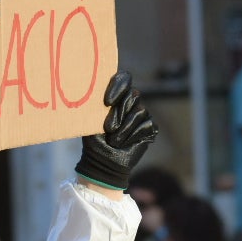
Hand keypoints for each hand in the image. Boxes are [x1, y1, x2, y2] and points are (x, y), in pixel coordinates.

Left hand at [74, 71, 156, 190]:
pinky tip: (124, 144)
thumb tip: (97, 89)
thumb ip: (97, 103)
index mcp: (116, 95)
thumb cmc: (94, 140)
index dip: (118, 86)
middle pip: (133, 94)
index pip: (123, 78)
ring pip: (140, 111)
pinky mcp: (149, 127)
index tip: (107, 102)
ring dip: (124, 128)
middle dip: (119, 112)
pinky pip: (145, 125)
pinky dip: (132, 136)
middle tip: (108, 128)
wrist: (103, 162)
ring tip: (113, 141)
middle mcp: (130, 102)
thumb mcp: (92, 120)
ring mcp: (141, 114)